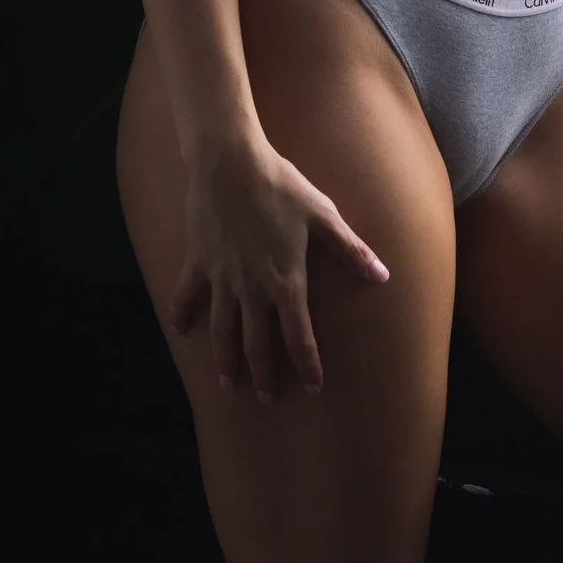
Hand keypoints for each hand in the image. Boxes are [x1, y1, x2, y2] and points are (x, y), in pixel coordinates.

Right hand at [168, 135, 388, 399]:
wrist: (229, 163)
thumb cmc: (280, 185)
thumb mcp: (322, 215)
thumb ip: (350, 249)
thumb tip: (382, 276)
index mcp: (285, 280)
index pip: (299, 335)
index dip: (307, 364)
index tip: (313, 388)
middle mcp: (252, 288)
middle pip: (257, 342)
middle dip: (263, 373)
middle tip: (266, 399)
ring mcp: (221, 277)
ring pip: (222, 330)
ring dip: (225, 359)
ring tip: (228, 383)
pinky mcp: (197, 262)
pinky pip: (186, 295)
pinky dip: (182, 314)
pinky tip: (180, 330)